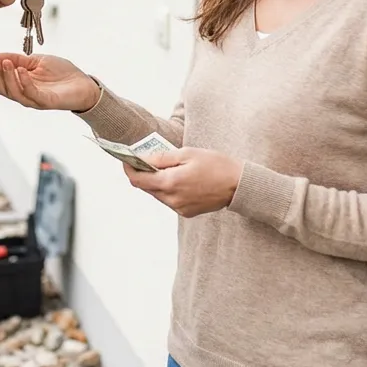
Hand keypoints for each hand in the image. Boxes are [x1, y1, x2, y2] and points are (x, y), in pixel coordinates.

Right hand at [0, 53, 100, 111]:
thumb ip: (18, 59)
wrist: (84, 83)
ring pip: (13, 93)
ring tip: (5, 62)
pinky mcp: (47, 102)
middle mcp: (25, 94)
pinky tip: (21, 70)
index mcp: (20, 85)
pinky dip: (24, 82)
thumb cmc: (61, 73)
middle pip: (2, 89)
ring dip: (6, 77)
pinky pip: (31, 94)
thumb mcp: (36, 61)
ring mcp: (35, 100)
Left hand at [123, 148, 244, 217]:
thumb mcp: (188, 153)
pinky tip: (181, 179)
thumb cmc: (216, 165)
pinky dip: (169, 189)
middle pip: (147, 188)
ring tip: (169, 168)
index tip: (127, 159)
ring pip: (158, 194)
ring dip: (157, 181)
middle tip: (147, 159)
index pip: (138, 180)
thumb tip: (143, 158)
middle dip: (143, 174)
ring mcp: (179, 208)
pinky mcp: (187, 212)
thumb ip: (162, 157)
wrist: (239, 185)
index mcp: (170, 183)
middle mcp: (172, 199)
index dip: (129, 169)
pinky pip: (170, 200)